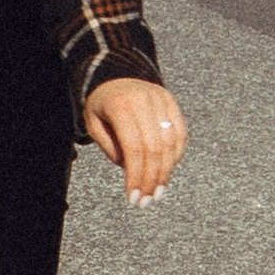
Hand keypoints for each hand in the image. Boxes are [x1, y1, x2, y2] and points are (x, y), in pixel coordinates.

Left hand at [82, 76, 185, 206]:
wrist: (115, 74)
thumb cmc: (102, 104)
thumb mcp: (94, 124)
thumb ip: (110, 147)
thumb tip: (132, 170)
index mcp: (120, 105)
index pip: (133, 148)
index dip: (136, 176)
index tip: (133, 197)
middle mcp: (144, 100)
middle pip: (154, 148)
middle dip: (151, 179)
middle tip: (146, 200)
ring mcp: (160, 99)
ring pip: (170, 143)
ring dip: (165, 172)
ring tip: (156, 192)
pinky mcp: (171, 101)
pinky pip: (180, 133)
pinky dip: (176, 156)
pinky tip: (166, 172)